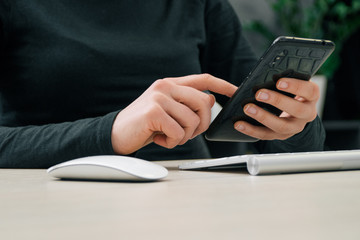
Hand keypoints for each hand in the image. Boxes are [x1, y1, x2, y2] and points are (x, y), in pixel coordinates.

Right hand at [111, 74, 236, 154]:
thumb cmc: (145, 124)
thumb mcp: (168, 112)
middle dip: (201, 124)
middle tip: (186, 133)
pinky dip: (172, 142)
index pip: (203, 79)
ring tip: (168, 136)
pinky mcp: (153, 112)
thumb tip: (209, 102)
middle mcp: (166, 86)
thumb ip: (188, 105)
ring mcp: (159, 97)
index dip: (222, 84)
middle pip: (203, 103)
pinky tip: (159, 139)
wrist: (117, 133)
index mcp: (171, 84)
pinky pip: (178, 132)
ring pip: (192, 121)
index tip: (236, 91)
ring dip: (183, 136)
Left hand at [234, 77, 319, 139]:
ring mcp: (294, 127)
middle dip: (277, 101)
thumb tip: (265, 74)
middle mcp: (307, 114)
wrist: (295, 113)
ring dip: (262, 117)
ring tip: (247, 108)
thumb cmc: (290, 92)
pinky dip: (250, 129)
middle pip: (296, 109)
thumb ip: (282, 78)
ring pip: (281, 126)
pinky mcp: (281, 136)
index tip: (279, 82)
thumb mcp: (291, 84)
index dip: (295, 86)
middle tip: (259, 94)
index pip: (309, 91)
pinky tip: (239, 124)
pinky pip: (265, 135)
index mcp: (311, 97)